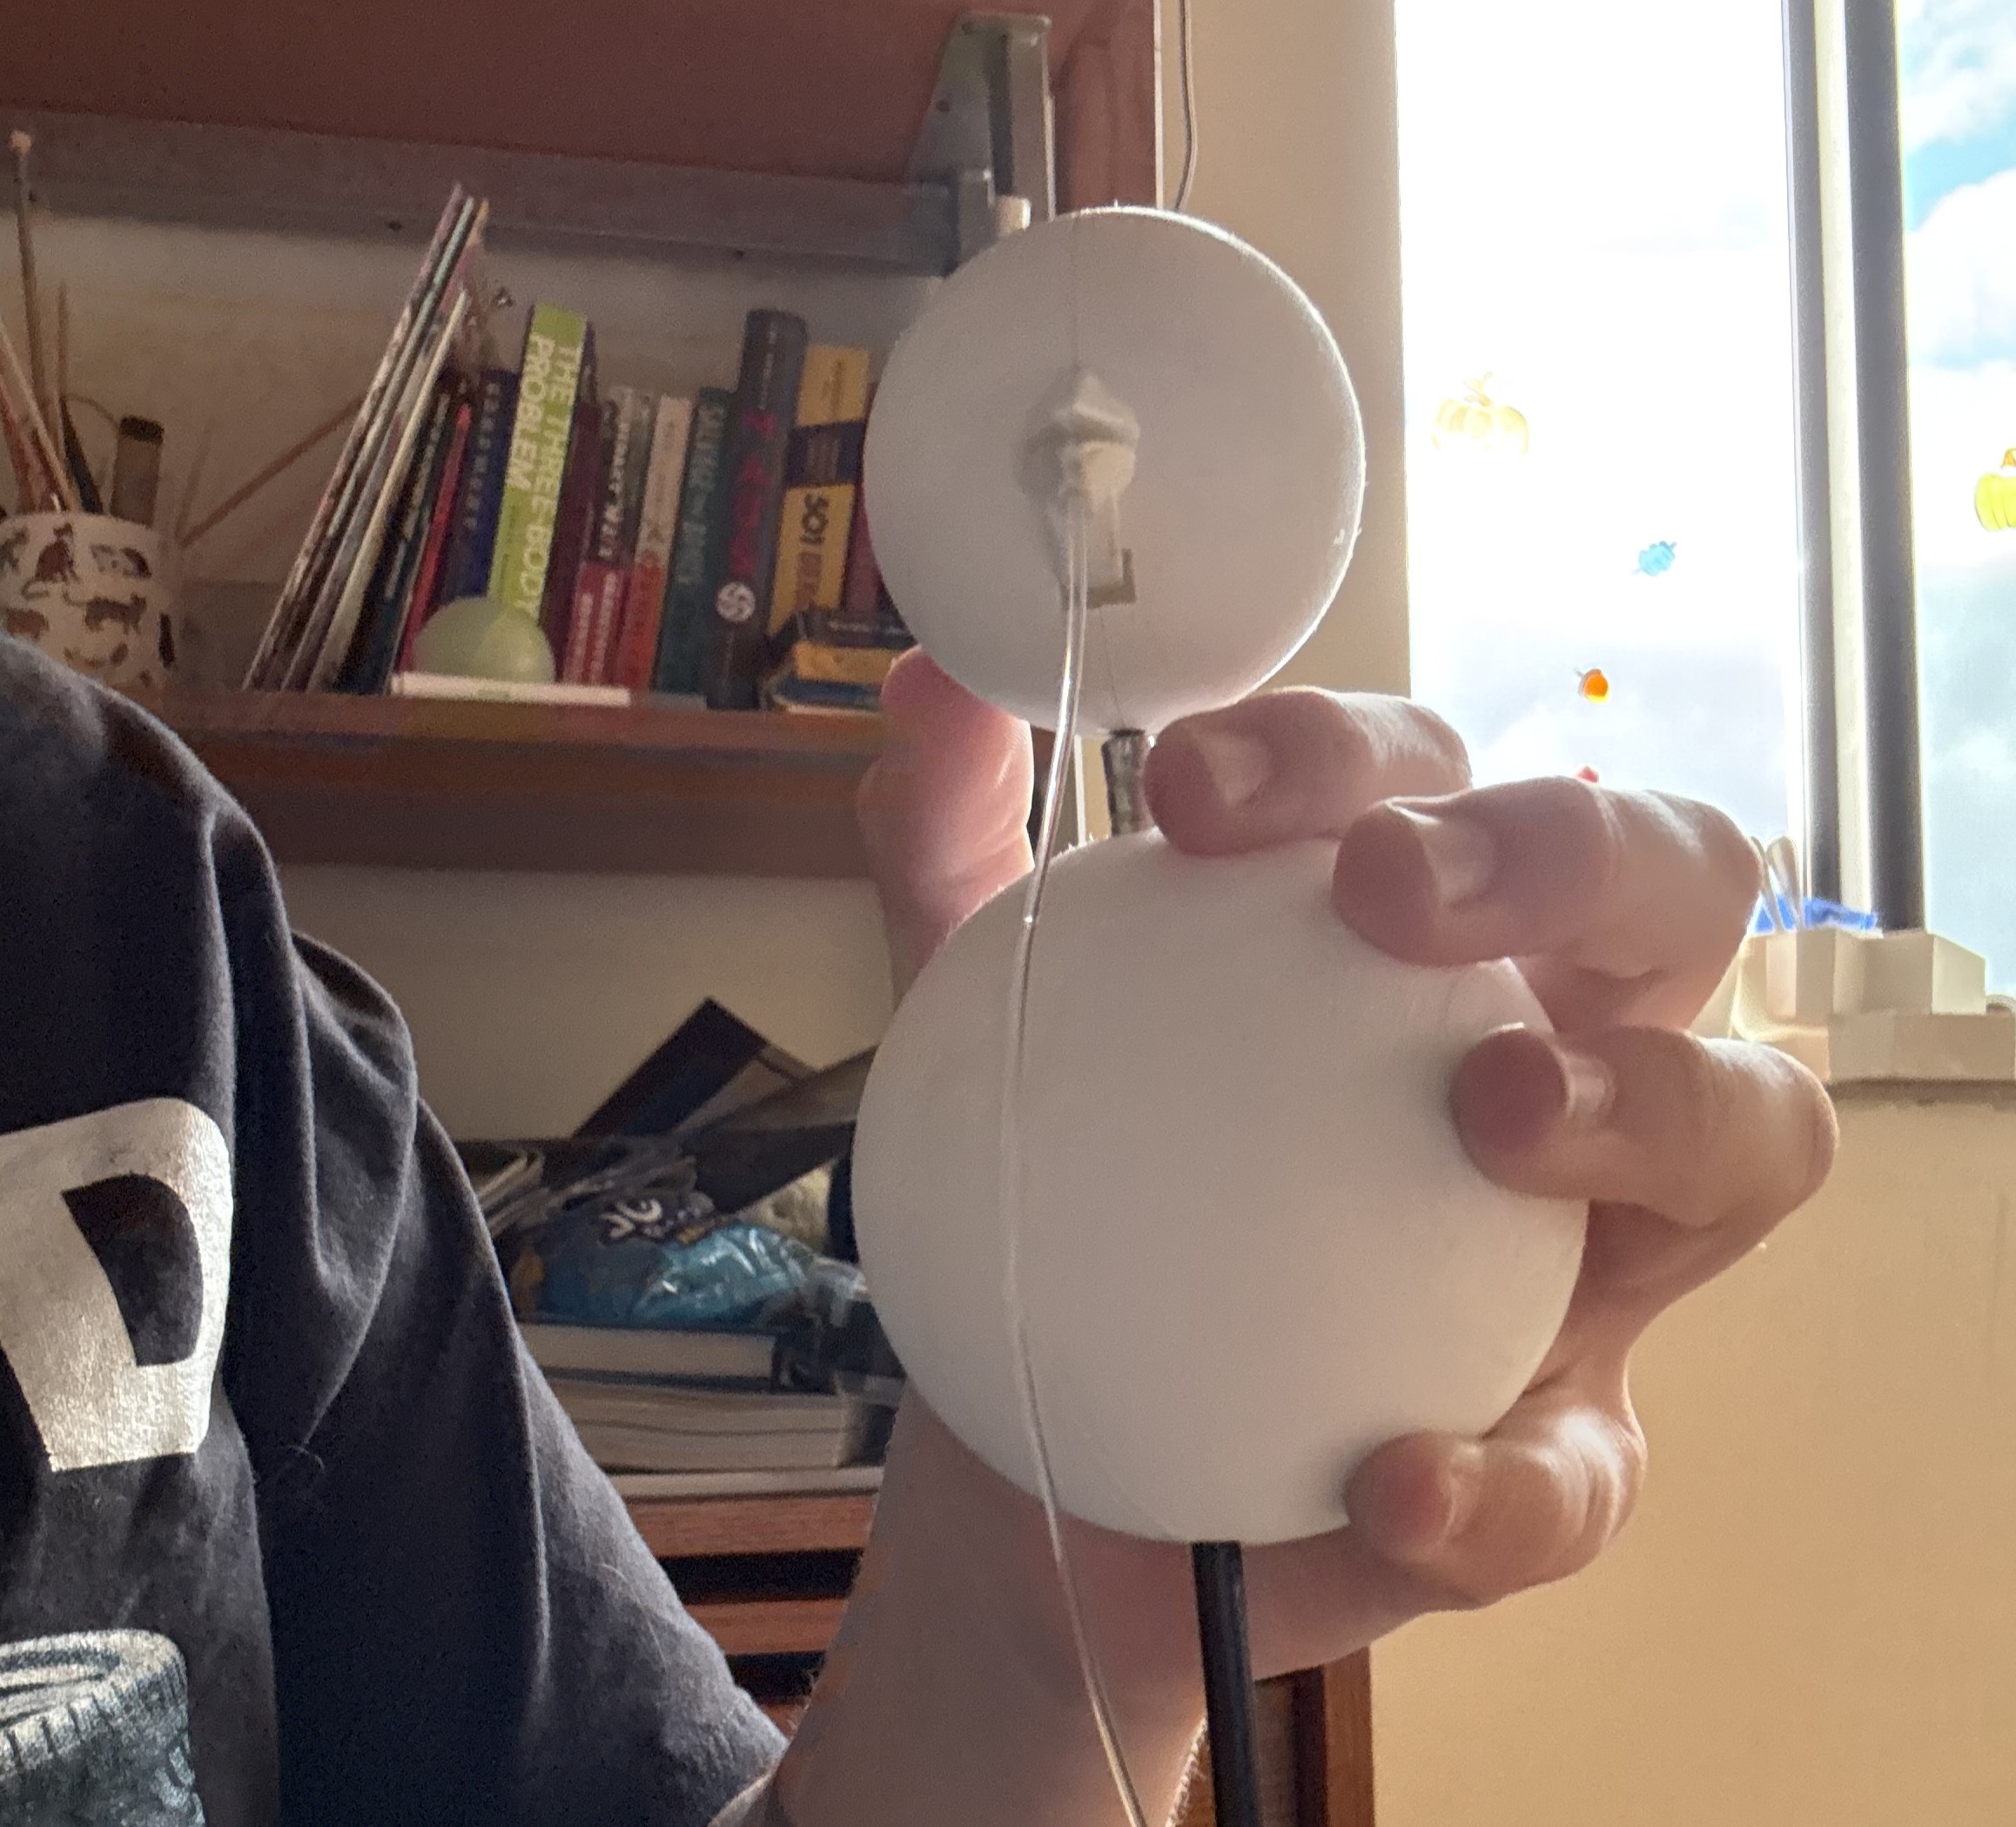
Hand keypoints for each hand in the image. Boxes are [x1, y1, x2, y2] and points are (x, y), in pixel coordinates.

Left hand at [857, 652, 1835, 1668]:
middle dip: (1565, 845)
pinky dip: (1507, 1480)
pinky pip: (1591, 1472)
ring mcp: (1589, 1262)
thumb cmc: (1065, 1212)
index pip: (1442, 780)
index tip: (1190, 795)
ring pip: (1754, 1134)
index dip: (1347, 749)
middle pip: (1675, 884)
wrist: (1049, 1479)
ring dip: (1652, 1097)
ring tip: (1496, 1113)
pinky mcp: (1565, 1459)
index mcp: (1424, 946)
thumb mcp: (981, 1027)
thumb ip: (960, 864)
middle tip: (1387, 892)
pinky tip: (1389, 1477)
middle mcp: (1556, 1059)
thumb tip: (934, 689)